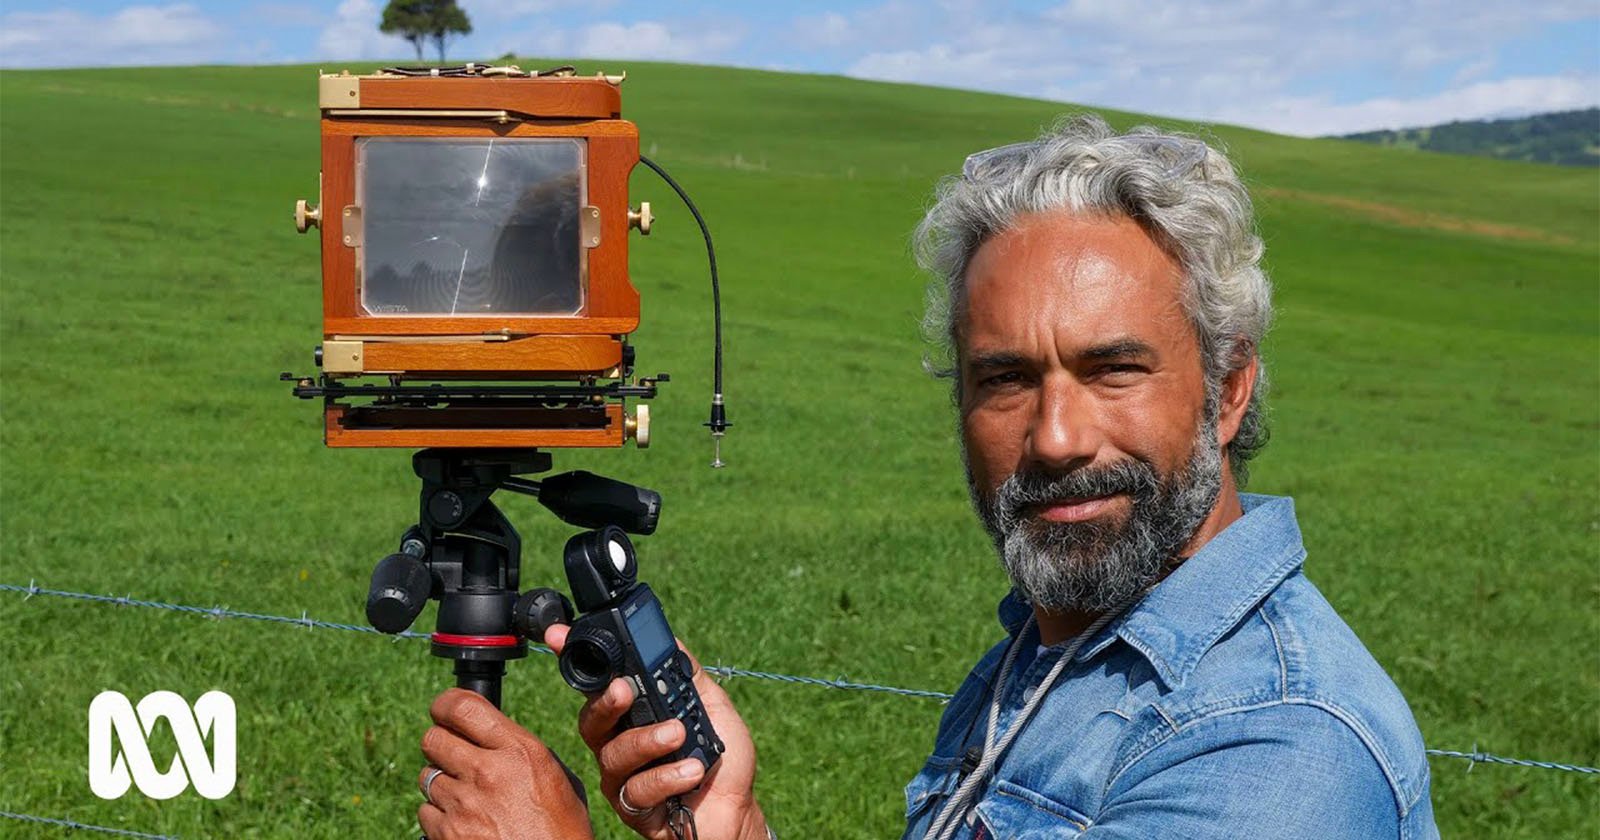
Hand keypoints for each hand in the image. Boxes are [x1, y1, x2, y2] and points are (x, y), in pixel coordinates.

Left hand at [418, 688, 593, 839]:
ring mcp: (463, 805)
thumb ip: (520, 751)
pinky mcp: (446, 835)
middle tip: (454, 755)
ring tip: (467, 797)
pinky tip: (463, 823)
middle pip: (433, 738)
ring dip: (442, 783)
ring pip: (427, 776)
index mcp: (520, 752)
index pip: (462, 707)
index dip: (446, 704)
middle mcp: (487, 772)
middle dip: (441, 744)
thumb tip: (489, 737)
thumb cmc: (561, 832)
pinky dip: (439, 816)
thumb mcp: (557, 779)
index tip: (445, 709)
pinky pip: (426, 812)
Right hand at [546, 625, 767, 839]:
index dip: (575, 658)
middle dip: (605, 702)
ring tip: (680, 735)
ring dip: (647, 740)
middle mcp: (620, 742)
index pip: (600, 683)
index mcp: (634, 713)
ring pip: (613, 754)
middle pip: (592, 719)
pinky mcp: (633, 809)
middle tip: (625, 691)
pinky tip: (692, 772)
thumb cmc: (722, 759)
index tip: (559, 636)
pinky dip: (667, 776)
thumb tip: (668, 639)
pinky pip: (636, 790)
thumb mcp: (711, 706)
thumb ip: (687, 675)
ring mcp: (623, 777)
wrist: (737, 809)